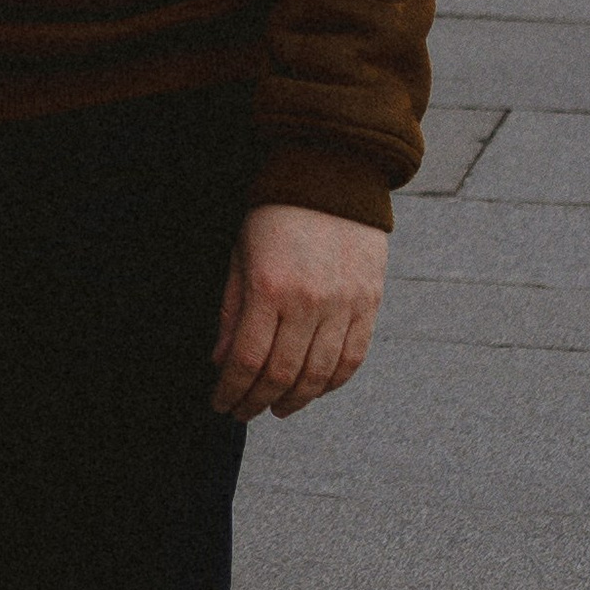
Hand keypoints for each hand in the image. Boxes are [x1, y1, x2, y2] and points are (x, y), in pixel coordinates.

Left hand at [210, 205, 386, 418]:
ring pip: (319, 375)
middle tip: (243, 413)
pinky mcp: (368, 305)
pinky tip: (312, 390)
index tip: (221, 404)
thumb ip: (232, 310)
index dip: (232, 390)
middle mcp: (309, 303)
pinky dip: (331, 384)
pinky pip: (351, 360)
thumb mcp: (241, 253)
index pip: (248, 360)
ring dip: (295, 401)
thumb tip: (221, 361)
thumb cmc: (274, 214)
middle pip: (282, 375)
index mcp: (269, 288)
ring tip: (276, 408)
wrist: (332, 176)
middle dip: (257, 402)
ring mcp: (343, 306)